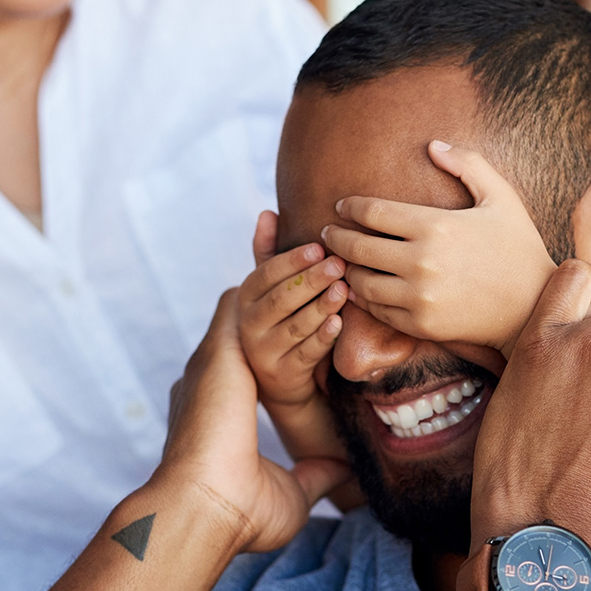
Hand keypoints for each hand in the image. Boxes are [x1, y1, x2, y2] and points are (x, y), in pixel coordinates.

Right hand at [159, 289, 352, 553]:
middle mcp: (210, 374)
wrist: (203, 512)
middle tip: (329, 268)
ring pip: (254, 299)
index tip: (312, 310)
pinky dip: (287, 287)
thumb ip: (314, 474)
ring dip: (294, 279)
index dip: (277, 326)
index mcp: (219, 402)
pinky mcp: (218, 353)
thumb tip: (342, 472)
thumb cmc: (240, 515)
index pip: (248, 349)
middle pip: (250, 311)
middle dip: (288, 285)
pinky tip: (326, 280)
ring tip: (334, 265)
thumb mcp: (290, 492)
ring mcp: (211, 360)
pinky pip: (257, 305)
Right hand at [237, 211, 349, 462]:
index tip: (318, 247)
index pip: (265, 274)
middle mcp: (249, 324)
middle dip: (311, 280)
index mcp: (246, 298)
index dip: (291, 260)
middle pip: (281, 298)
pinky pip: (305, 353)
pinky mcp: (283, 375)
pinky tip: (339, 323)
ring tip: (344, 289)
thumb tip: (266, 212)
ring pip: (294, 325)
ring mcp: (264, 352)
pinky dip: (322, 337)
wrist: (280, 378)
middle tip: (339, 264)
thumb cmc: (279, 319)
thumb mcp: (270, 288)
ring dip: (320, 306)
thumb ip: (268, 253)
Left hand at [325, 142, 566, 355]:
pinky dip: (363, 299)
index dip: (351, 206)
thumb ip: (468, 165)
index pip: (373, 212)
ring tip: (343, 261)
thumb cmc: (518, 248)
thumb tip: (433, 145)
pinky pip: (377, 311)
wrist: (534, 307)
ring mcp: (418, 297)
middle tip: (328, 233)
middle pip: (358, 246)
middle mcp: (421, 262)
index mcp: (435, 226)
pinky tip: (360, 288)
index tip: (343, 205)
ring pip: (361, 282)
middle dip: (336, 237)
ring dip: (347, 269)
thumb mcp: (501, 198)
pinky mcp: (420, 324)